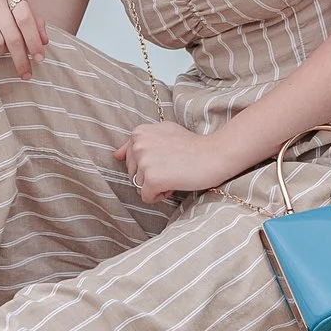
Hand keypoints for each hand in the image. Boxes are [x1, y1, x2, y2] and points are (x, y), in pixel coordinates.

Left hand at [114, 120, 235, 203]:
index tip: (166, 158)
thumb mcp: (164, 132)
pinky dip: (161, 195)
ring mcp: (143, 162)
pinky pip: (147, 197)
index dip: (150, 163)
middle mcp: (138, 145)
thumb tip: (116, 156)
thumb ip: (140, 142)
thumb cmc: (192, 145)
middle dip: (151, 175)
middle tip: (173, 166)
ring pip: (140, 187)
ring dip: (157, 185)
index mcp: (138, 133)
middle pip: (134, 174)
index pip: (131, 160)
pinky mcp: (151, 179)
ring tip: (175, 173)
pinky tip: (175, 183)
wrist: (214, 154)